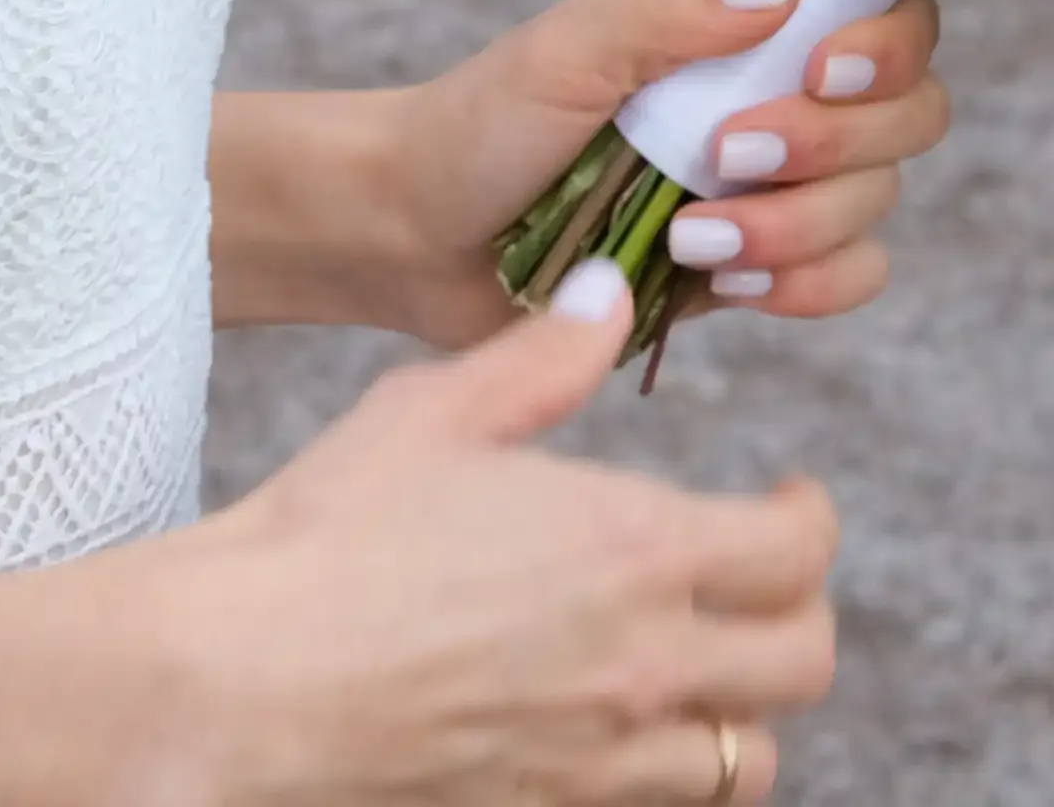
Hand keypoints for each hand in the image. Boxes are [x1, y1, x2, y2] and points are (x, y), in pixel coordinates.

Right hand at [151, 274, 836, 806]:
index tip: (786, 500)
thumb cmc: (329, 533)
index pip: (798, 550)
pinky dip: (661, 775)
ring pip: (744, 760)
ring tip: (698, 671)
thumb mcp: (434, 411)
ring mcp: (603, 756)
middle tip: (757, 585)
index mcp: (637, 547)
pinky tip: (614, 730)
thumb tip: (609, 294)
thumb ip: (543, 356)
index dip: (809, 518)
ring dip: (737, 712)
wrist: (244, 679)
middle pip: (803, 664)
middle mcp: (645, 662)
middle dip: (796, 616)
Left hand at [381, 0, 950, 343]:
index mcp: (745, 30)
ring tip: (692, 239)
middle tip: (724, 159)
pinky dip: (803, 285)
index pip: (892, 15)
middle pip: (908, 119)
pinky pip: (844, 281)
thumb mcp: (568, 46)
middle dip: (833, 148)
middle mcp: (780, 101)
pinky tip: (719, 281)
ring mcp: (773, 192)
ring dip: (800, 227)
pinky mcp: (752, 273)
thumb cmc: (483, 122)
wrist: (418, 237)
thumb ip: (672, 9)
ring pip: (875, 208)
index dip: (888, 45)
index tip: (822, 66)